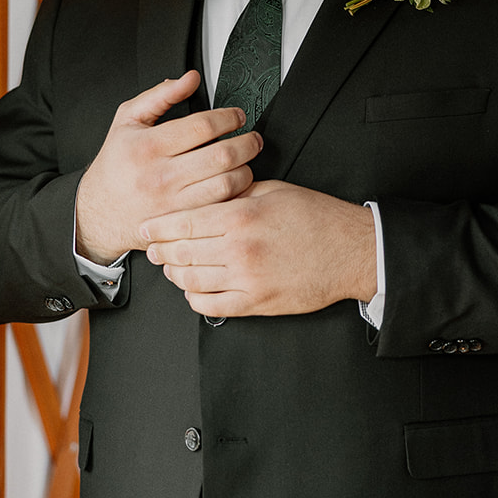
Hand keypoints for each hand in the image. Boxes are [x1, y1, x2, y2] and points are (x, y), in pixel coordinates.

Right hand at [75, 71, 261, 261]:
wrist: (99, 211)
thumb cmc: (116, 163)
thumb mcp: (128, 120)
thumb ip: (161, 95)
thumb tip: (191, 78)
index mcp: (149, 146)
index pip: (203, 126)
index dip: (228, 117)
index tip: (237, 116)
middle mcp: (161, 176)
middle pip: (221, 156)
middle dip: (247, 143)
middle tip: (253, 138)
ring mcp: (173, 204)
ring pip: (227, 185)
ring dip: (246, 169)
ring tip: (245, 161)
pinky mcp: (181, 224)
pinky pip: (221, 210)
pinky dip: (236, 196)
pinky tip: (235, 186)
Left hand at [140, 180, 377, 318]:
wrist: (351, 250)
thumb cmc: (317, 218)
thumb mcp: (273, 191)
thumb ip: (235, 194)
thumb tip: (205, 195)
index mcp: (240, 217)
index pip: (183, 222)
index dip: (158, 226)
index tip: (146, 227)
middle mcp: (239, 249)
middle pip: (181, 252)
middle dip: (160, 250)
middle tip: (153, 248)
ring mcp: (246, 279)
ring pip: (191, 281)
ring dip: (175, 275)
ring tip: (172, 267)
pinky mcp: (257, 303)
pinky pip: (211, 306)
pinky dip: (195, 298)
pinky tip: (195, 289)